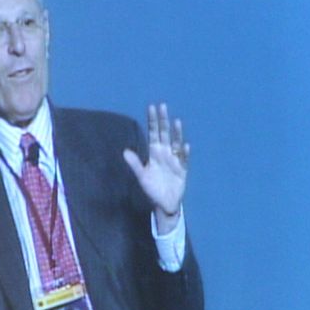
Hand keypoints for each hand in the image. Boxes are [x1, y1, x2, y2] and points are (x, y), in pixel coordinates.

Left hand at [121, 102, 187, 228]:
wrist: (164, 203)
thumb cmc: (152, 189)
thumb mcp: (141, 176)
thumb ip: (135, 164)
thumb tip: (125, 152)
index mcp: (154, 153)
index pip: (153, 133)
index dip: (153, 121)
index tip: (152, 107)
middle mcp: (165, 153)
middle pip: (164, 134)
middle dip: (163, 120)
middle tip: (162, 106)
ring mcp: (175, 160)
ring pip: (176, 143)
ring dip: (176, 133)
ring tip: (175, 122)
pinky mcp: (183, 169)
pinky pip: (184, 159)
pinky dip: (184, 153)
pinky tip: (184, 146)